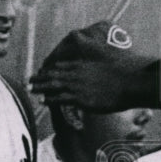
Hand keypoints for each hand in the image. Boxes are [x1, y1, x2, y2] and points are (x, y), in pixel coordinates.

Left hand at [31, 44, 160, 112]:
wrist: (131, 82)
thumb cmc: (124, 72)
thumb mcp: (110, 60)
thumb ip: (99, 63)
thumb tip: (99, 66)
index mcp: (83, 63)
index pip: (60, 65)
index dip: (49, 69)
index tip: (42, 71)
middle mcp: (77, 73)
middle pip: (52, 74)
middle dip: (40, 77)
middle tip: (30, 80)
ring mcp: (78, 86)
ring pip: (52, 86)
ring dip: (40, 87)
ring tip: (31, 90)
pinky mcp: (81, 99)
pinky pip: (60, 99)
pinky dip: (49, 99)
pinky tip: (43, 101)